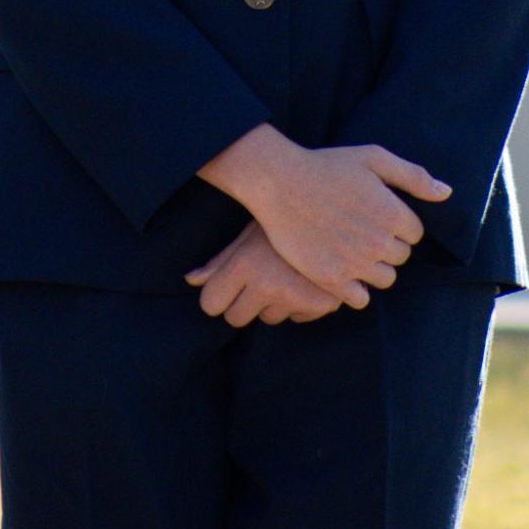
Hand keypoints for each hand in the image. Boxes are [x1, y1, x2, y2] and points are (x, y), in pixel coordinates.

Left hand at [184, 219, 344, 325]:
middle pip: (235, 318)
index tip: (224, 287)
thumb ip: (220, 261)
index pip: (211, 303)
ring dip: (272, 303)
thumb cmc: (284, 216)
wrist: (338, 209)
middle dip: (241, 303)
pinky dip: (298, 304)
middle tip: (255, 280)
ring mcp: (295, 297)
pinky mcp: (321, 305)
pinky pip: (296, 318)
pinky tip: (304, 278)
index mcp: (246, 263)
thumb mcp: (249, 232)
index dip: (216, 296)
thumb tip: (190, 281)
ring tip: (284, 272)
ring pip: (267, 319)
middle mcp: (268, 284)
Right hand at [199, 128, 450, 309]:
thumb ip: (413, 177)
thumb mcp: (373, 158)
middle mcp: (379, 242)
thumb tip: (446, 193)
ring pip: (384, 279)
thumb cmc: (327, 166)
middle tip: (359, 227)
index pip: (414, 234)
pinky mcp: (332, 280)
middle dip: (386, 244)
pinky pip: (360, 299)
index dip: (396, 223)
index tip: (374, 212)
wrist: (280, 182)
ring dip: (372, 266)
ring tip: (350, 246)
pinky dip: (354, 288)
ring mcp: (355, 264)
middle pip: (400, 257)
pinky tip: (341, 267)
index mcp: (393, 213)